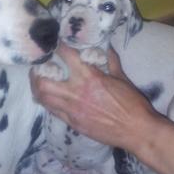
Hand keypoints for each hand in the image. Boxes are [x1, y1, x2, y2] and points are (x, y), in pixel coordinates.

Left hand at [30, 43, 157, 152]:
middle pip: (43, 81)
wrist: (136, 130)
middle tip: (38, 67)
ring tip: (38, 82)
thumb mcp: (122, 78)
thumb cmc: (133, 104)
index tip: (54, 42)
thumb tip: (107, 48)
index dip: (56, 46)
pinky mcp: (73, 123)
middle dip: (37, 72)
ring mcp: (72, 110)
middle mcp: (76, 93)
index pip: (66, 56)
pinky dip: (47, 102)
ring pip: (43, 98)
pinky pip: (52, 111)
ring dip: (37, 88)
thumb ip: (111, 62)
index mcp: (90, 77)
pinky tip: (48, 98)